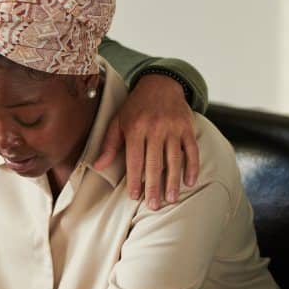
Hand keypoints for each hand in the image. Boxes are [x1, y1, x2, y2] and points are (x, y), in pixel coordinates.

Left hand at [93, 74, 198, 209]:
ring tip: (171, 199)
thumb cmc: (135, 107)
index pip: (135, 159)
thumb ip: (109, 144)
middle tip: (154, 205)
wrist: (159, 83)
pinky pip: (191, 150)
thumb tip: (97, 166)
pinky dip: (192, 167)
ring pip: (174, 159)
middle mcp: (155, 128)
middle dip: (154, 186)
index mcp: (135, 128)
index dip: (135, 179)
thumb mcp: (117, 121)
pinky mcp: (187, 127)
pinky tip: (190, 182)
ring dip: (173, 181)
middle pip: (155, 162)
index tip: (135, 196)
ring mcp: (173, 128)